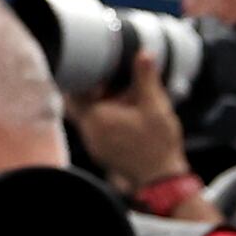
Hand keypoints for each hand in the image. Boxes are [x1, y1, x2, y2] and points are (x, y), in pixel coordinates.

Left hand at [72, 51, 189, 190]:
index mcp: (96, 117)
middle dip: (95, 91)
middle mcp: (89, 132)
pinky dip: (107, 121)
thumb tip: (143, 54)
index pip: (73, 92)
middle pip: (80, 104)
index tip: (95, 70)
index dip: (82, 78)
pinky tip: (127, 119)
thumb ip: (146, 78)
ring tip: (125, 100)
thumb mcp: (155, 106)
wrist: (161, 181)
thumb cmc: (157, 146)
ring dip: (103, 107)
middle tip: (113, 82)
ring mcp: (95, 145)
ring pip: (90, 118)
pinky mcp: (102, 154)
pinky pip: (98, 131)